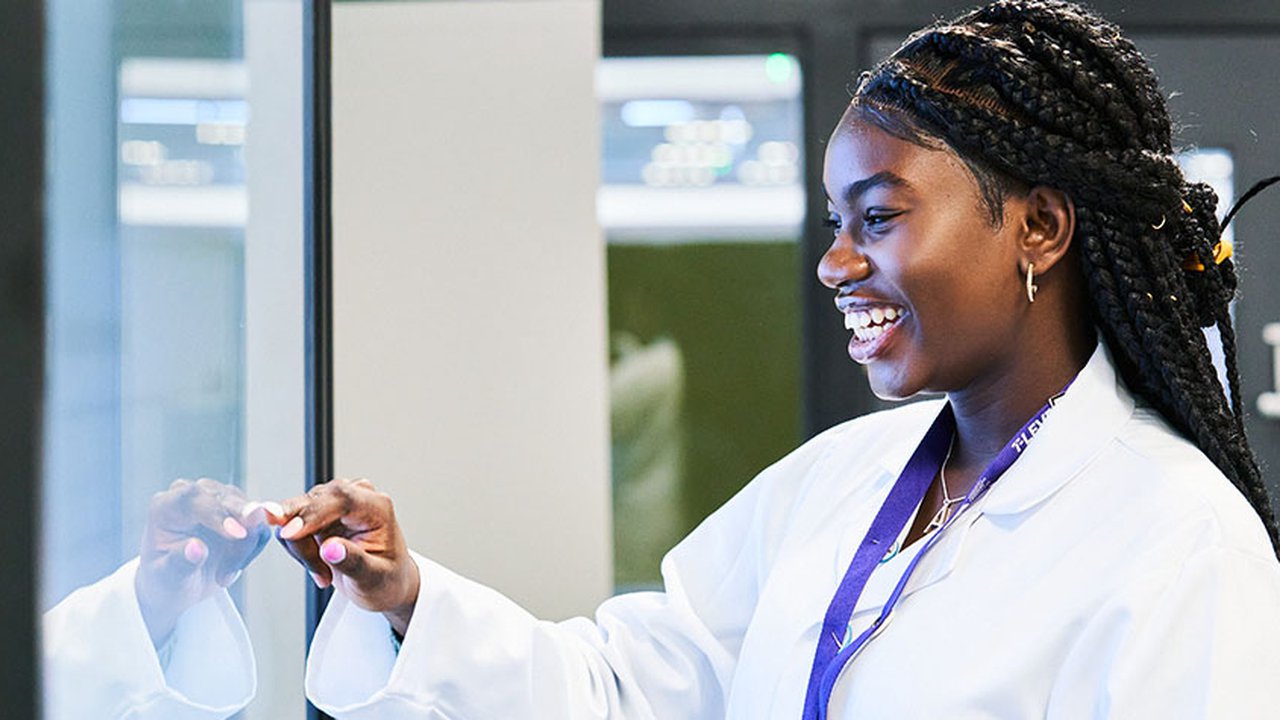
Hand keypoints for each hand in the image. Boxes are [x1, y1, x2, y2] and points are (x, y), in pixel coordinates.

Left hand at [135, 478, 271, 647]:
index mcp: (166, 506)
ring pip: (250, 513)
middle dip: (242, 532)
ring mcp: (220, 501)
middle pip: (228, 501)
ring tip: (224, 575)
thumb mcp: (166, 577)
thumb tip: (196, 548)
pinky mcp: (240, 511)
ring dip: (245, 547)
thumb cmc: (166, 578)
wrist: (181, 584)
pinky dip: (253, 548)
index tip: (238, 535)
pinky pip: (260, 525)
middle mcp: (194, 496)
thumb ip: (180, 562)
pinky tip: (234, 566)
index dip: (218, 513)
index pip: (195, 497)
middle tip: (243, 558)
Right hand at [272, 478, 419, 634]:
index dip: (312, 514)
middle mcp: (356, 497)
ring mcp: (334, 503)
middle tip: (297, 553)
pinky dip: (298, 549)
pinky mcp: (318, 512)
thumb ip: (353, 562)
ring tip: (324, 573)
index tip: (289, 533)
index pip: (340, 499)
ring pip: (295, 515)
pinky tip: (317, 565)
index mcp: (376, 507)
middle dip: (299, 536)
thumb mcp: (374, 578)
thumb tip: (330, 548)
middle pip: (312, 503)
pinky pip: (290, 525)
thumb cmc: (386, 578)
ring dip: (302, 549)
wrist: (385, 582)